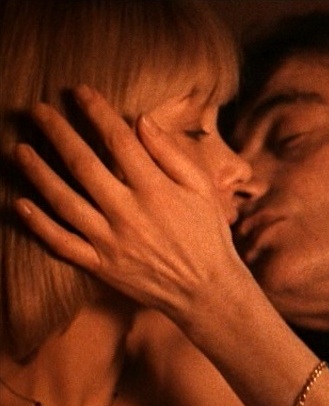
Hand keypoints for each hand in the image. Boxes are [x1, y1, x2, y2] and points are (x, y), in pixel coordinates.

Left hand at [14, 85, 250, 322]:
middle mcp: (128, 212)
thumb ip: (171, 154)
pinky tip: (21, 204)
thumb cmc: (208, 236)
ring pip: (64, 201)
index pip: (118, 140)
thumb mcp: (203, 190)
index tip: (80, 92)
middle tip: (39, 110)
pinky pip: (62, 243)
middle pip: (83, 165)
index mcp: (156, 190)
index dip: (96, 112)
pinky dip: (39, 225)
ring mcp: (111, 241)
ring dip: (39, 172)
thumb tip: (142, 121)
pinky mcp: (102, 266)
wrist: (207, 291)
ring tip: (20, 149)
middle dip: (58, 133)